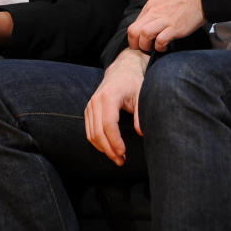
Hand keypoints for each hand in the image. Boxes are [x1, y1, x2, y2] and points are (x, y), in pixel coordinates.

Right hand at [84, 48, 148, 164]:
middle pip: (98, 132)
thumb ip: (140, 113)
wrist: (122, 69)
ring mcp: (90, 105)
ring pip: (91, 134)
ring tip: (117, 157)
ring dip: (103, 149)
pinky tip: (109, 149)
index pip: (108, 125)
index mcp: (109, 96)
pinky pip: (89, 131)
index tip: (123, 153)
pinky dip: (97, 143)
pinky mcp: (89, 110)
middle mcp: (96, 101)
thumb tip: (141, 133)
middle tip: (121, 161)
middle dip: (109, 150)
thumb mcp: (141, 94)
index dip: (115, 141)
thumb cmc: (133, 81)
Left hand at [127, 0, 204, 51]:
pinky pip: (161, 41)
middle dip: (134, 43)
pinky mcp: (175, 28)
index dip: (135, 34)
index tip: (140, 39)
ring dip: (145, 45)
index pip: (135, 23)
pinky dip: (160, 46)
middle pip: (134, 31)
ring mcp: (165, 21)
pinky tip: (164, 47)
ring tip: (151, 48)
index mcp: (151, 5)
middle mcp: (155, 13)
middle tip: (140, 48)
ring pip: (144, 36)